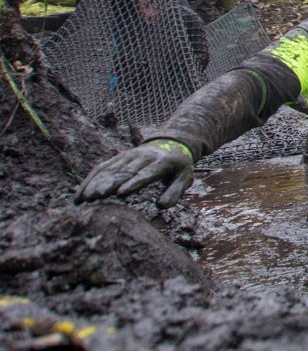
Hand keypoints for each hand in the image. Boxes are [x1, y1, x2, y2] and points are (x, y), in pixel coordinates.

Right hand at [76, 140, 194, 208]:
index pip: (146, 173)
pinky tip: (80, 195)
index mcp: (161, 161)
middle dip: (108, 183)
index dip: (133, 182)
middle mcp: (142, 157)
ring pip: (109, 169)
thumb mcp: (185, 178)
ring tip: (85, 198)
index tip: (120, 194)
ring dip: (95, 183)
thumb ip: (174, 192)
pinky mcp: (118, 158)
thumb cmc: (177, 168)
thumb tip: (160, 206)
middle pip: (123, 171)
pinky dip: (90, 180)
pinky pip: (101, 168)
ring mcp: (128, 156)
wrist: (171, 144)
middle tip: (95, 196)